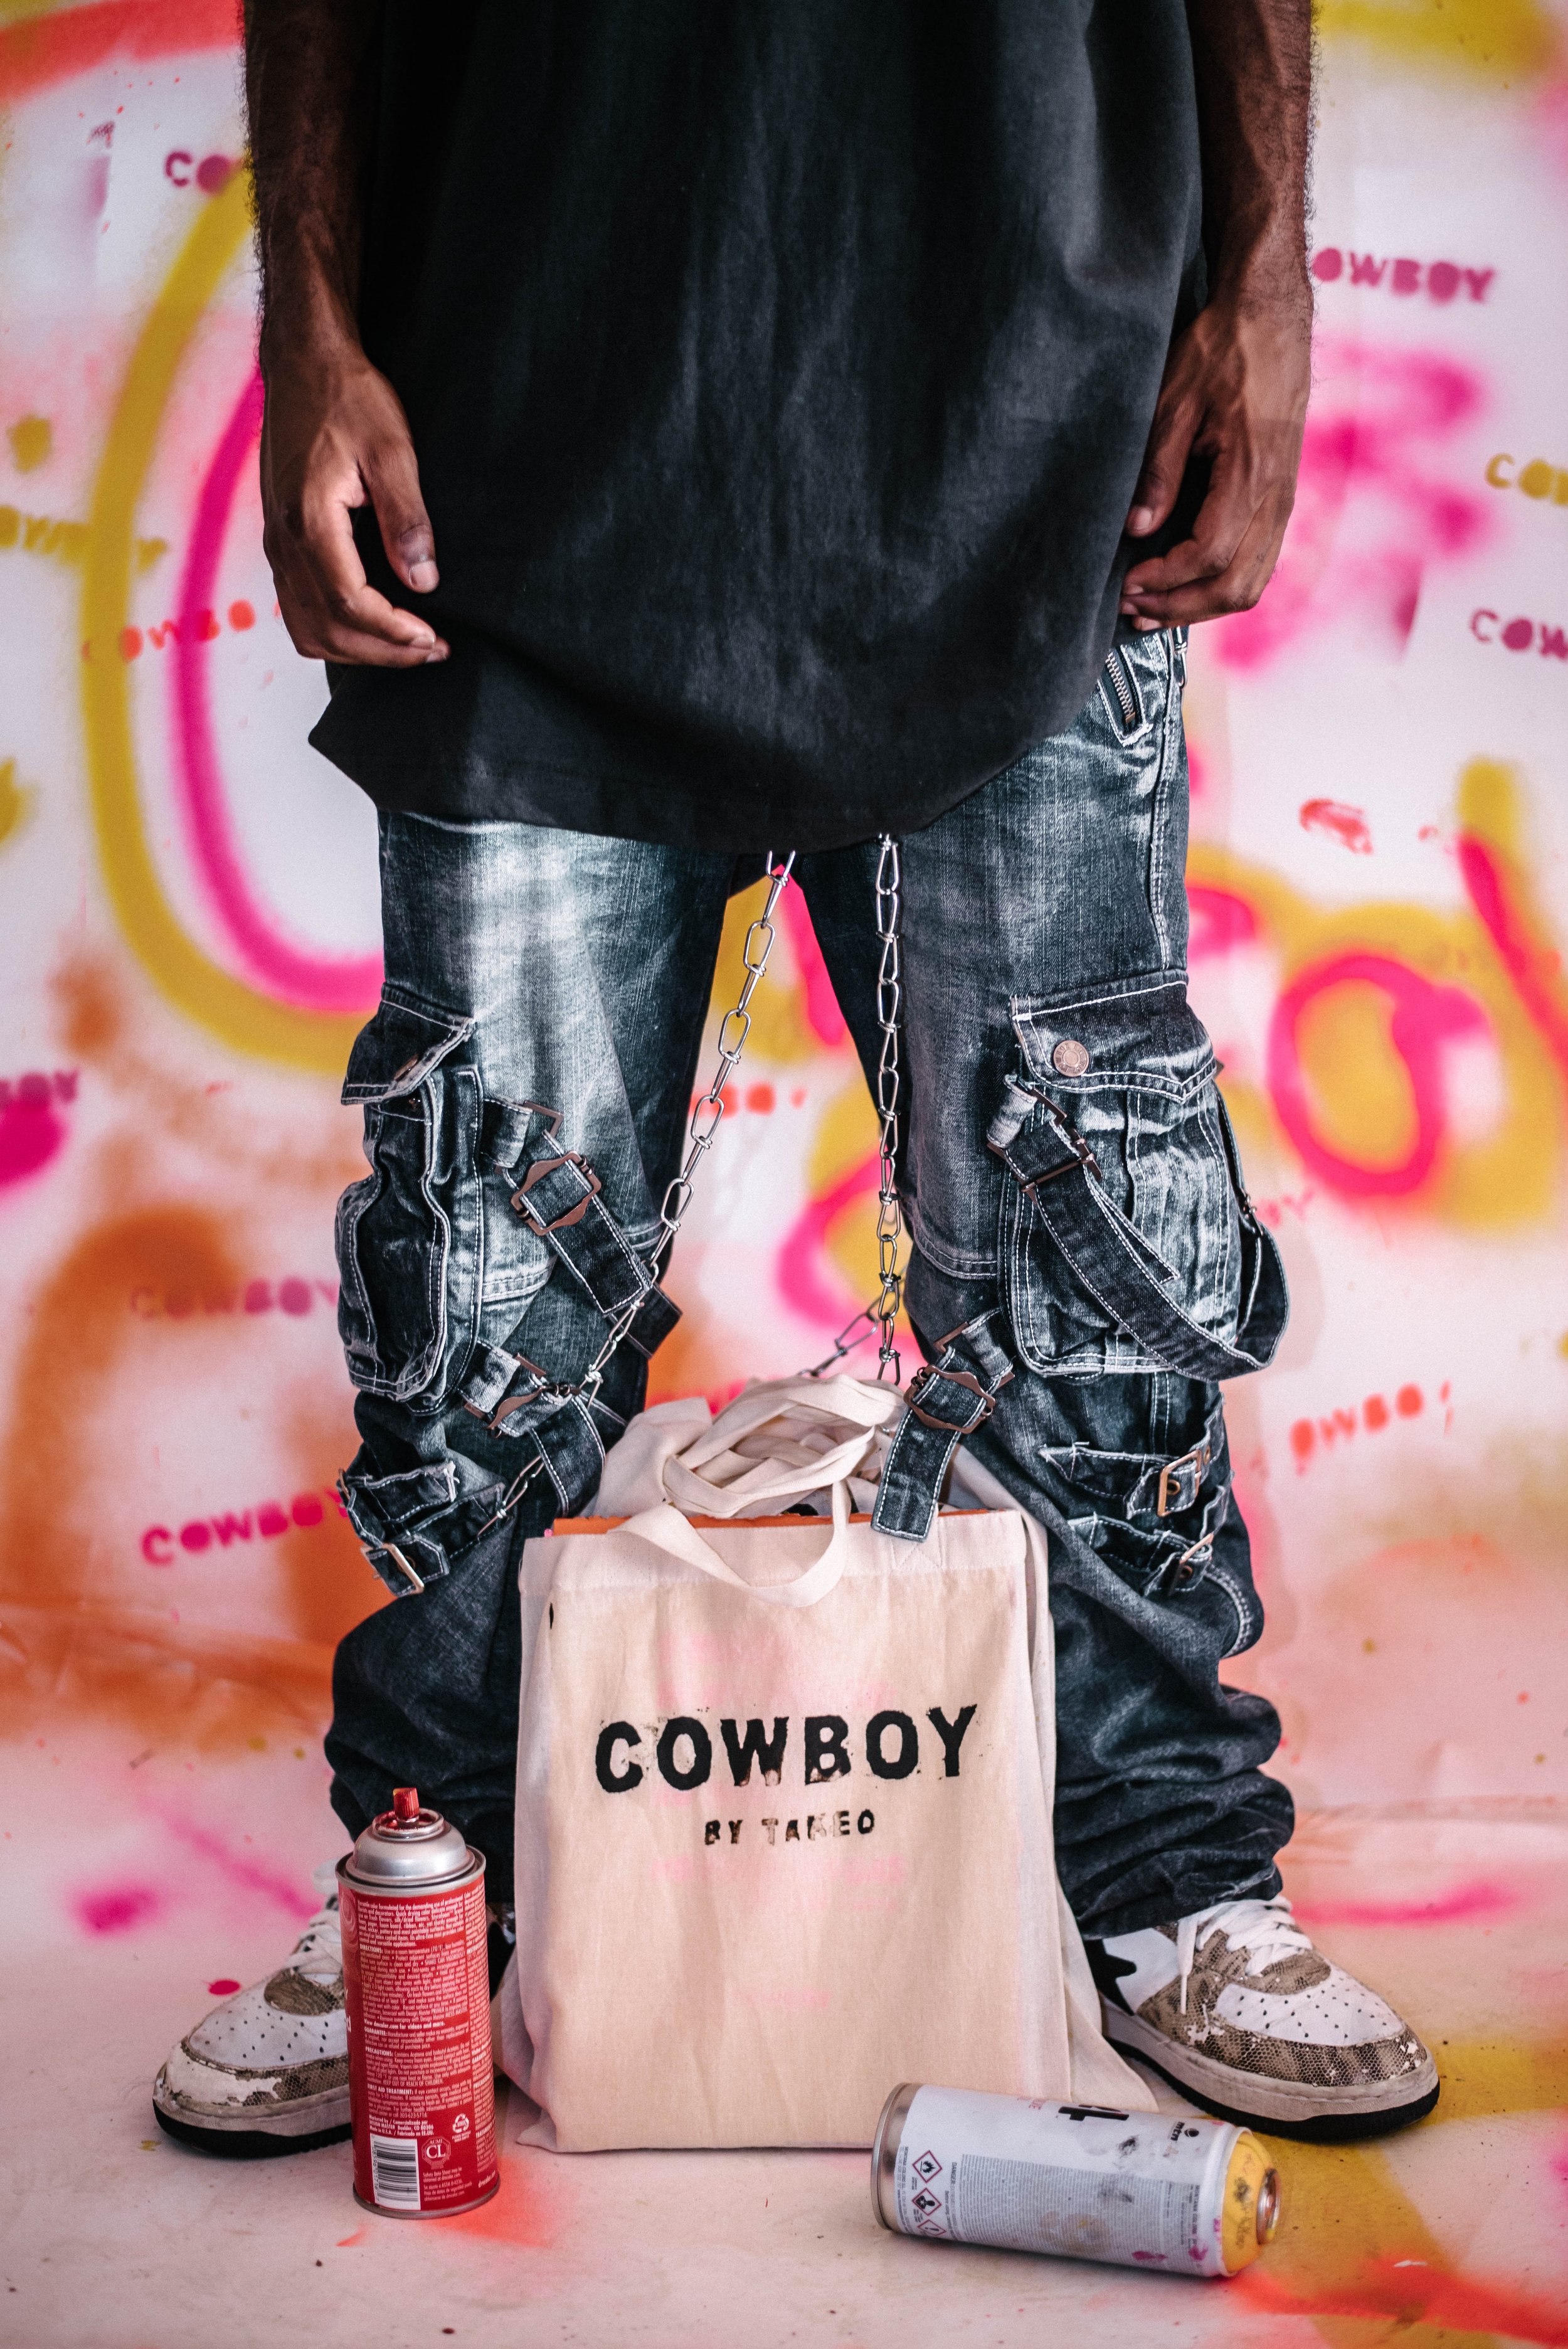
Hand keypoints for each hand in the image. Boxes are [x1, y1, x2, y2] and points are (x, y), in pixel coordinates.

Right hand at [259, 326, 448, 666]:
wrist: (303, 363)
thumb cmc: (348, 398)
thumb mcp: (392, 450)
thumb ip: (407, 519)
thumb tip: (423, 582)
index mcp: (309, 520)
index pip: (350, 603)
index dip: (393, 633)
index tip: (434, 640)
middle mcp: (283, 540)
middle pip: (326, 629)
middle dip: (382, 652)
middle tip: (432, 651)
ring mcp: (277, 543)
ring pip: (307, 628)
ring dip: (358, 649)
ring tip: (406, 646)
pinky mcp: (280, 539)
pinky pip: (299, 608)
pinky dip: (335, 630)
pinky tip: (373, 624)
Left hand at [1119, 288, 1309, 631]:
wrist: (1270, 317)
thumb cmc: (1221, 349)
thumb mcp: (1174, 401)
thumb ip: (1158, 469)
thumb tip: (1137, 529)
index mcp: (1253, 471)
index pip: (1210, 554)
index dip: (1166, 580)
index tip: (1126, 584)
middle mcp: (1278, 495)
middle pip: (1235, 585)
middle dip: (1180, 607)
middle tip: (1130, 607)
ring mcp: (1285, 499)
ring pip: (1251, 583)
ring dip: (1200, 605)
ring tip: (1152, 608)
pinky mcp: (1282, 498)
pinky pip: (1258, 563)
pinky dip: (1220, 586)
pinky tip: (1185, 585)